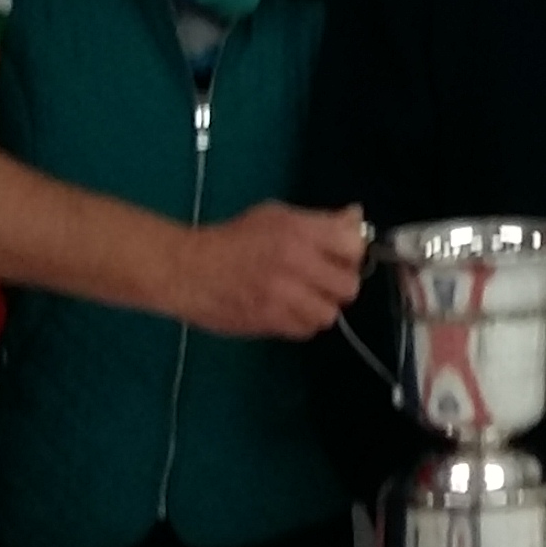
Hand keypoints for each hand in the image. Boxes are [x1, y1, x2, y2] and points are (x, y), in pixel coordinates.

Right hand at [170, 203, 364, 338]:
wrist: (190, 270)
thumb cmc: (234, 238)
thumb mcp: (277, 216)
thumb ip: (320, 220)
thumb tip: (355, 216)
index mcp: (299, 232)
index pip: (353, 246)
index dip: (352, 253)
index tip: (340, 255)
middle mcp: (297, 263)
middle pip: (349, 286)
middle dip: (340, 284)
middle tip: (323, 280)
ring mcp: (284, 296)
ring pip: (329, 314)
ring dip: (321, 307)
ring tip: (304, 298)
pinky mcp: (270, 322)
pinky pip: (305, 330)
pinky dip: (301, 323)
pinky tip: (287, 310)